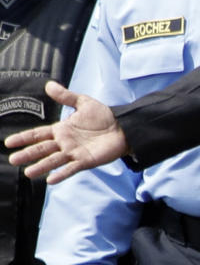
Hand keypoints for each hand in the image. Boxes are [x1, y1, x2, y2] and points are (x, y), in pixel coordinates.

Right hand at [4, 80, 128, 183]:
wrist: (123, 127)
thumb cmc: (103, 116)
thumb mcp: (83, 103)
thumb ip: (66, 96)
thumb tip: (49, 85)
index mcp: (61, 130)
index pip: (38, 134)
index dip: (24, 138)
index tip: (8, 142)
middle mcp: (64, 143)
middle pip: (42, 149)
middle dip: (28, 154)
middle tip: (13, 160)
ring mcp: (74, 153)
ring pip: (54, 160)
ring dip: (41, 166)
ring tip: (28, 172)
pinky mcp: (86, 161)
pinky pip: (71, 168)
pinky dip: (61, 174)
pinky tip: (51, 180)